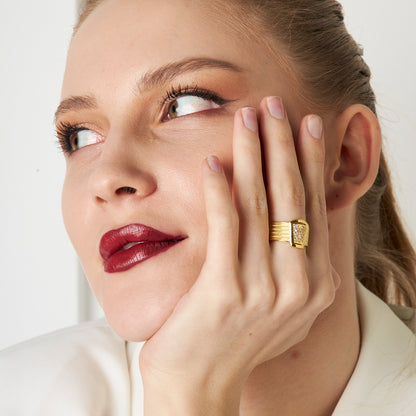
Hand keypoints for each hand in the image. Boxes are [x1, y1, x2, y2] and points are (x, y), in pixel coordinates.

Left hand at [139, 96, 338, 414]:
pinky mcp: (224, 292)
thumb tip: (293, 213)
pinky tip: (214, 162)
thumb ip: (291, 262)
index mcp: (314, 284)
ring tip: (248, 118)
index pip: (314, 207)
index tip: (306, 124)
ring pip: (260, 205)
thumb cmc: (235, 339)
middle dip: (284, 144)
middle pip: (291, 197)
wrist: (199, 384)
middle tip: (275, 104)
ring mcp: (263, 290)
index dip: (310, 161)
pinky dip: (220, 193)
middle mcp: (298, 285)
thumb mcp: (278, 303)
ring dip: (253, 156)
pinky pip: (225, 229)